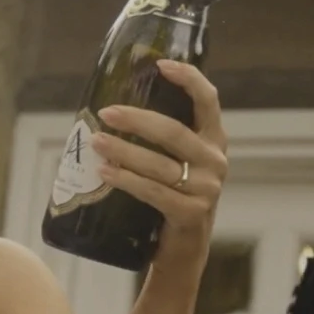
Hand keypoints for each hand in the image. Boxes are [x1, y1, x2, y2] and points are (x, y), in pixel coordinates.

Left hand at [91, 58, 228, 270]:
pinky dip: (127, 181)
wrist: (183, 249)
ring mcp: (207, 189)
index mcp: (214, 140)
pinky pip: (154, 192)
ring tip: (97, 142)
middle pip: (174, 132)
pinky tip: (106, 173)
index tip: (160, 65)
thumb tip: (111, 108)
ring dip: (124, 151)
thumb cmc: (172, 196)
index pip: (208, 101)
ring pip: (160, 164)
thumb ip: (160, 139)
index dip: (188, 79)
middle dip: (137, 119)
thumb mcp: (176, 162)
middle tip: (106, 112)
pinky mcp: (192, 213)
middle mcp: (216, 161)